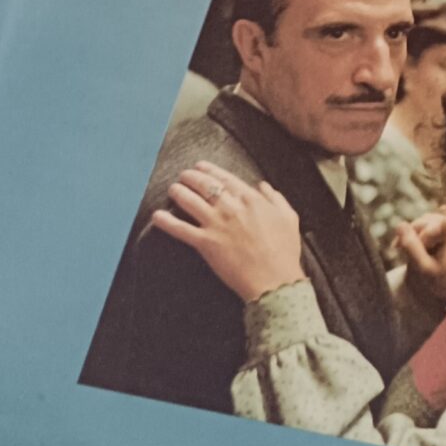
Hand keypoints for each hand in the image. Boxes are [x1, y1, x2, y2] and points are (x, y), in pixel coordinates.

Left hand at [148, 163, 305, 302]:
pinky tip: (156, 216)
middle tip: (183, 175)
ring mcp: (217, 224)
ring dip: (178, 192)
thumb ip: (276, 198)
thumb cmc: (285, 252)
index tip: (201, 166)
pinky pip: (181, 229)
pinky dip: (167, 222)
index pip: (226, 178)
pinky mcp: (206, 243)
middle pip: (205, 185)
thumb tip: (263, 186)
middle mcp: (231, 207)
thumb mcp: (289, 218)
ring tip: (172, 188)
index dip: (210, 170)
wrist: (274, 280)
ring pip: (191, 201)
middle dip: (191, 177)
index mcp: (251, 199)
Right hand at [392, 206, 445, 307]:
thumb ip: (411, 247)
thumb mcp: (424, 268)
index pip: (426, 223)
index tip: (401, 249)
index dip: (413, 235)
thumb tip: (400, 225)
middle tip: (397, 248)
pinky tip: (415, 250)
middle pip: (427, 221)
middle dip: (412, 234)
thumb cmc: (442, 284)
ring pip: (428, 224)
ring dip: (415, 235)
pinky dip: (422, 238)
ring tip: (404, 251)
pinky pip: (434, 229)